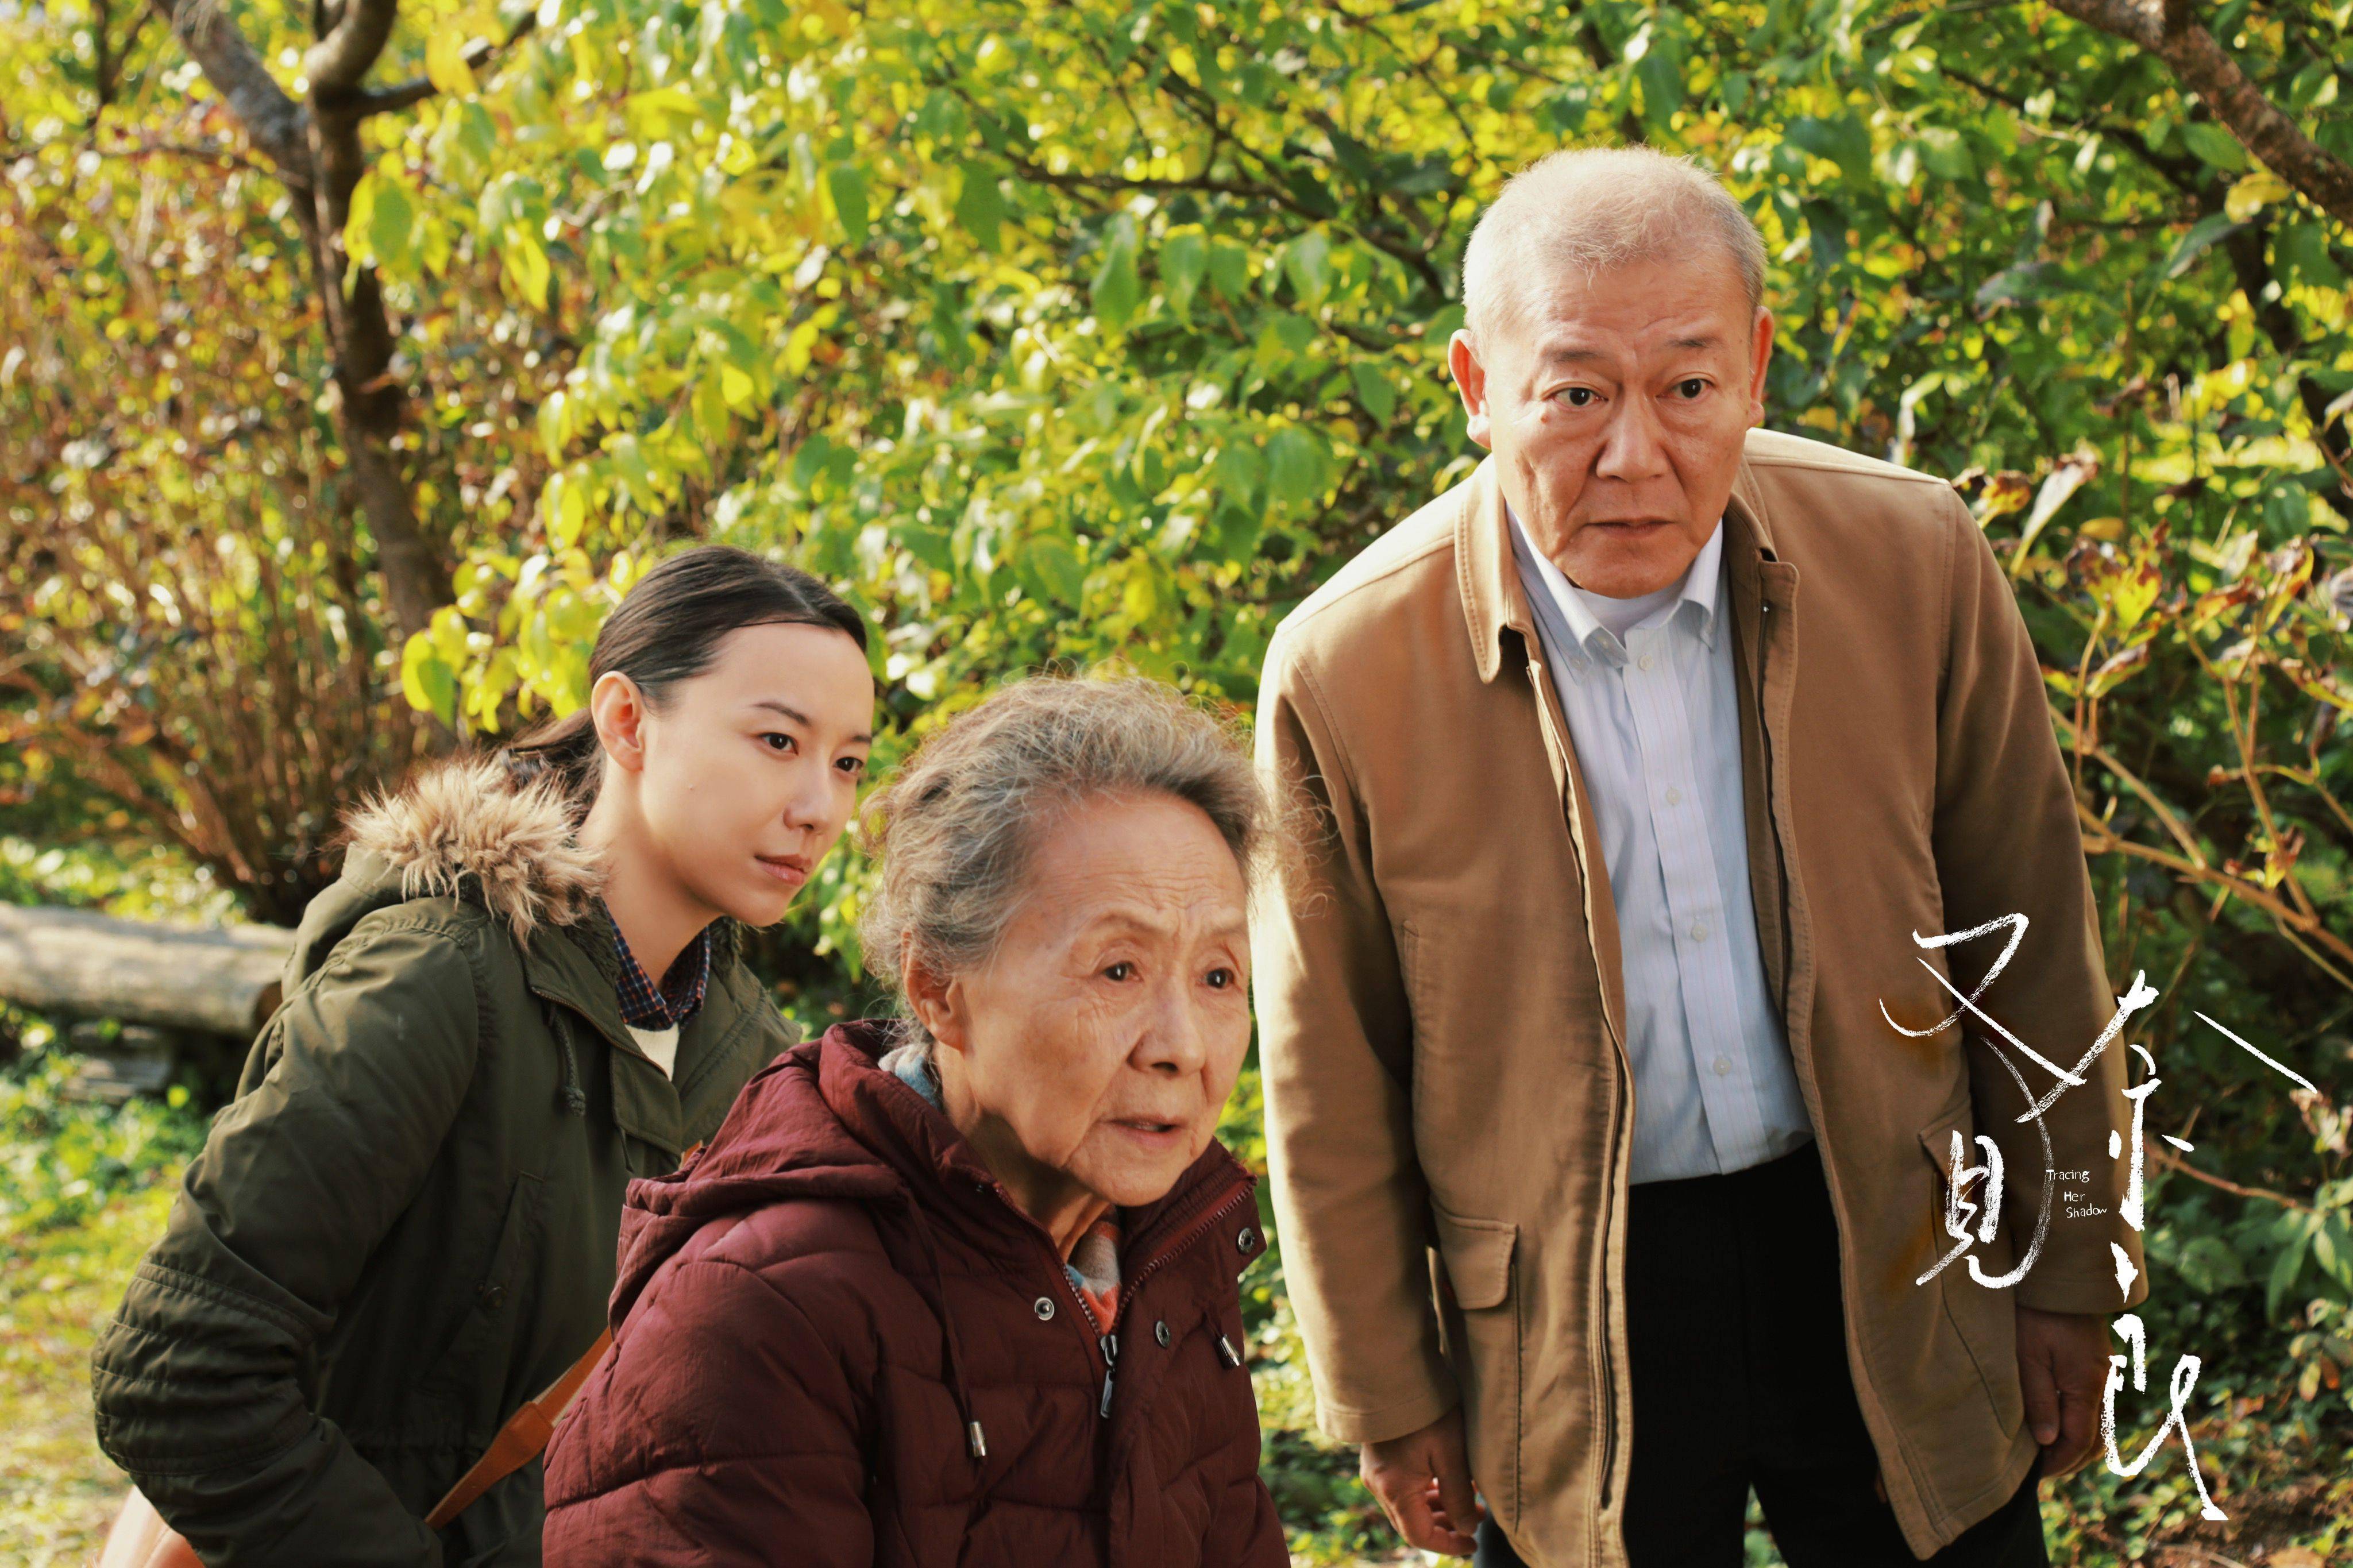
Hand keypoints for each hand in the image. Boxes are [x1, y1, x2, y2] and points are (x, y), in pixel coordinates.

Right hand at [1360, 1405, 1484, 1556]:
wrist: (1392, 1373)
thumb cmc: (1425, 1411)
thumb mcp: (1451, 1453)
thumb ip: (1460, 1496)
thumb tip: (1468, 1528)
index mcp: (1395, 1488)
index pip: (1420, 1536)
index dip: (1448, 1544)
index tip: (1473, 1541)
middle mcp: (1378, 1485)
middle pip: (1411, 1523)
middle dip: (1445, 1526)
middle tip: (1477, 1517)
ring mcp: (1374, 1472)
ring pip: (1406, 1507)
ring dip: (1436, 1509)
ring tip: (1468, 1500)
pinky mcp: (1376, 1459)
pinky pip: (1400, 1489)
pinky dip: (1423, 1493)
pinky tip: (1446, 1482)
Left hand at [2015, 1304, 2109, 1479]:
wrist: (2058, 1274)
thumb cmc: (2036, 1312)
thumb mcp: (2028, 1356)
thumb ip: (2039, 1400)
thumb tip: (2048, 1442)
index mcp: (2087, 1385)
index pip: (2080, 1441)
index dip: (2059, 1462)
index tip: (2035, 1475)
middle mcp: (2102, 1383)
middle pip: (2095, 1439)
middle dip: (2070, 1460)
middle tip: (2040, 1471)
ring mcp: (2102, 1373)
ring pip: (2097, 1424)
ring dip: (2076, 1444)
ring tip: (2046, 1453)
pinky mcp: (2096, 1364)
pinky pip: (2093, 1406)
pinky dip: (2080, 1423)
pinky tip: (2057, 1425)